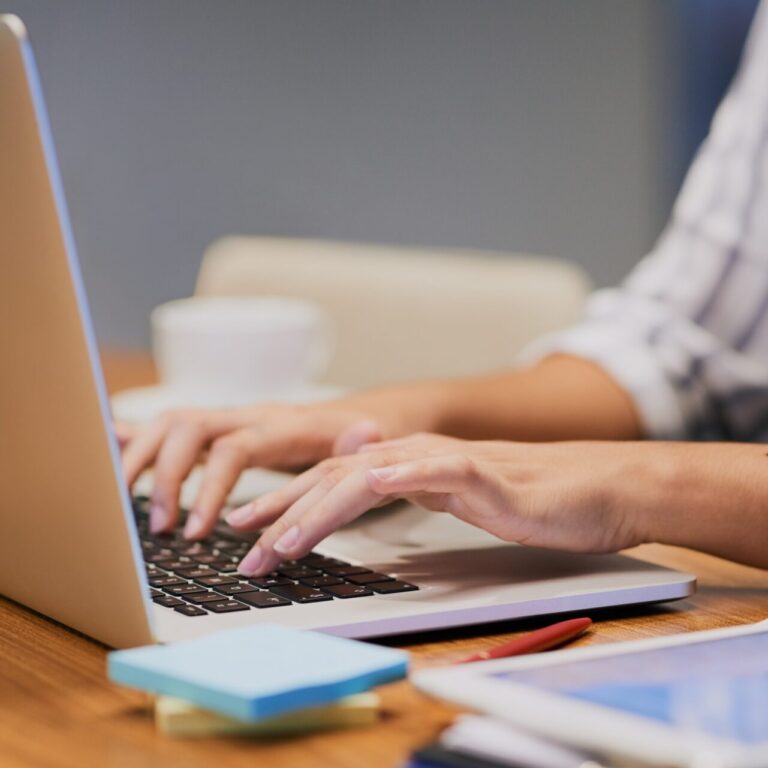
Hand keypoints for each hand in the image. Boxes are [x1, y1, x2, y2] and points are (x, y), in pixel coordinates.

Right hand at [118, 404, 388, 537]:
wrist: (340, 414)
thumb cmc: (346, 434)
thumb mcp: (361, 440)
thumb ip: (358, 441)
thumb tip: (365, 434)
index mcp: (276, 424)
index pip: (232, 448)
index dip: (210, 487)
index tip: (199, 532)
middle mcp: (242, 415)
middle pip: (188, 429)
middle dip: (167, 476)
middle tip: (161, 528)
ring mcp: (224, 418)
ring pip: (169, 424)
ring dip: (142, 460)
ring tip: (125, 505)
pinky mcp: (212, 429)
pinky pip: (165, 427)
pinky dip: (133, 437)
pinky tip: (106, 449)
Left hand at [227, 433, 649, 576]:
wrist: (594, 486)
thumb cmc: (528, 500)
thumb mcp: (455, 501)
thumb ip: (413, 496)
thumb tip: (369, 505)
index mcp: (408, 463)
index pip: (334, 479)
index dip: (288, 503)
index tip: (249, 530)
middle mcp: (418, 454)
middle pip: (335, 476)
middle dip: (284, 512)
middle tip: (245, 549)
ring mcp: (446, 460)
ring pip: (366, 475)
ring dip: (319, 507)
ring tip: (283, 541)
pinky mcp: (479, 473)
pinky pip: (427, 474)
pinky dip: (390, 484)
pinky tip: (365, 493)